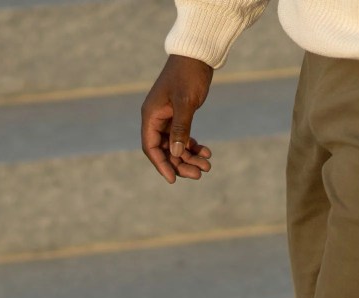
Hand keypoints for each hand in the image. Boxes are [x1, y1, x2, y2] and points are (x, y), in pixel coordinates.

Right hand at [140, 55, 214, 182]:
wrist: (197, 56)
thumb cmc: (189, 76)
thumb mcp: (185, 103)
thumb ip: (180, 128)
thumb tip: (175, 153)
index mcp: (152, 115)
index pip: (151, 147)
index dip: (161, 165)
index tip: (174, 180)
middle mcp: (156, 118)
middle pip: (165, 150)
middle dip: (181, 164)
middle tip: (200, 174)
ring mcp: (167, 118)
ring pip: (176, 146)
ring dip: (190, 158)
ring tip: (207, 166)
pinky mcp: (179, 116)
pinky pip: (183, 138)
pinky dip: (193, 147)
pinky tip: (207, 152)